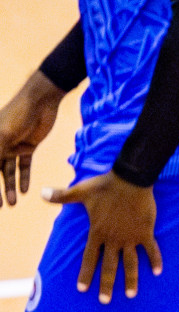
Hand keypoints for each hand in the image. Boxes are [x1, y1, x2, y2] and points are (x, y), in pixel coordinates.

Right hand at [0, 72, 63, 206]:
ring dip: (9, 186)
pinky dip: (23, 178)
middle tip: (1, 206)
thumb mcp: (3, 136)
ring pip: (8, 170)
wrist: (40, 102)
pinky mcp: (27, 146)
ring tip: (13, 203)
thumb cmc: (17, 115)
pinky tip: (24, 191)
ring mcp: (12, 145)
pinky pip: (23, 165)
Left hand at [42, 171, 162, 301]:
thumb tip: (41, 193)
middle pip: (110, 266)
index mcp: (98, 232)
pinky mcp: (145, 233)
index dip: (86, 273)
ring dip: (130, 280)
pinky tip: (157, 272)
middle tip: (105, 301)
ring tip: (130, 295)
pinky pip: (151, 250)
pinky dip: (154, 260)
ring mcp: (130, 237)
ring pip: (130, 264)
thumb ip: (62, 196)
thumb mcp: (80, 191)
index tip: (83, 289)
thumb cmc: (105, 185)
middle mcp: (114, 239)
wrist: (130, 179)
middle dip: (106, 285)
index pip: (90, 258)